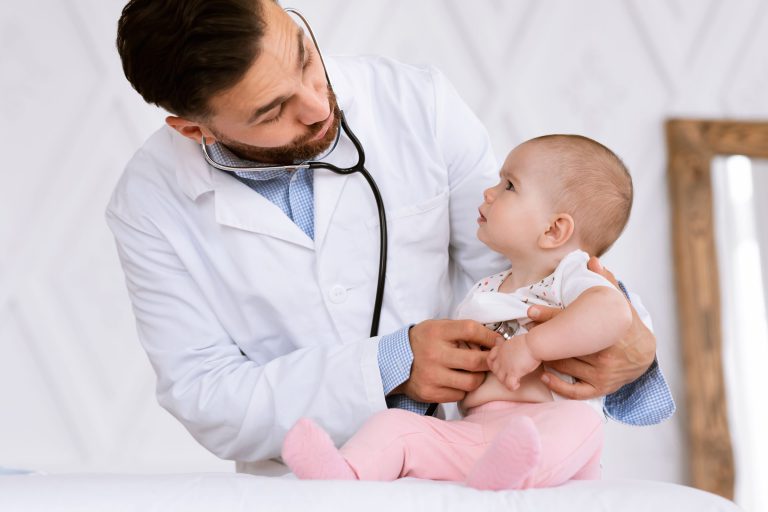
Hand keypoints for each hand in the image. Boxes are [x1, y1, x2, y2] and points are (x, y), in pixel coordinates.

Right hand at [394, 319, 501, 402]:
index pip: (471, 330)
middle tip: (492, 361)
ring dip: (477, 378)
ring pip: (471, 382)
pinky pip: (459, 395)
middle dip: (490, 362)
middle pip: (476, 360)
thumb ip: (461, 331)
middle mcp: (434, 353)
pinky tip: (457, 382)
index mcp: (437, 332)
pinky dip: (462, 389)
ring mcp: (431, 375)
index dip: (490, 337)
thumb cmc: (424, 342)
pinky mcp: (430, 393)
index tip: (498, 342)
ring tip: (473, 372)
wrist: (394, 362)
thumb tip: (494, 340)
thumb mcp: (438, 327)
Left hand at [487, 333, 540, 390]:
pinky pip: (509, 384)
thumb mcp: (514, 340)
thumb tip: (500, 341)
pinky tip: (517, 384)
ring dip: (506, 381)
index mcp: (501, 349)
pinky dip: (513, 386)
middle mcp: (501, 357)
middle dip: (501, 374)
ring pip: (500, 379)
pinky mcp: (513, 372)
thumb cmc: (529, 342)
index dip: (493, 364)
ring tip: (514, 381)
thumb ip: (507, 345)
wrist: (534, 344)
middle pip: (494, 370)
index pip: (490, 359)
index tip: (500, 367)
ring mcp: (505, 365)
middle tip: (509, 375)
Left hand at [527, 257, 655, 399]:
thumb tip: (592, 260)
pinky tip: (545, 375)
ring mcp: (603, 373)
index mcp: (609, 331)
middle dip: (543, 340)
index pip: (573, 322)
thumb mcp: (618, 301)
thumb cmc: (626, 324)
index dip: (548, 316)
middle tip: (526, 333)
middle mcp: (605, 354)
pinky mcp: (602, 388)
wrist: (645, 353)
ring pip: (565, 366)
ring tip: (533, 350)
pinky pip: (576, 391)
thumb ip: (605, 281)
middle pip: (565, 346)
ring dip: (547, 359)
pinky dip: (558, 385)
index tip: (530, 312)